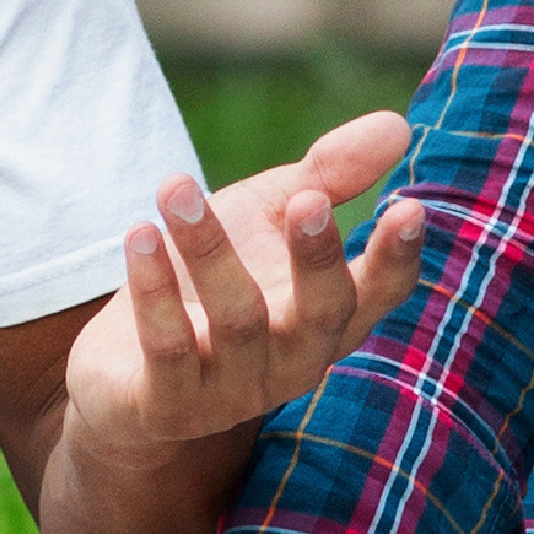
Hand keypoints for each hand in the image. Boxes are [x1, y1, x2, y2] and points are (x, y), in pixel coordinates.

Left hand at [66, 112, 430, 452]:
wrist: (125, 375)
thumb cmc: (211, 283)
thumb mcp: (266, 218)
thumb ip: (327, 177)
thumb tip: (399, 125)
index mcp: (328, 317)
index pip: (380, 294)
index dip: (397, 257)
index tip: (409, 206)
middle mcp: (294, 362)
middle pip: (323, 315)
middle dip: (317, 258)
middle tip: (308, 201)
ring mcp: (234, 392)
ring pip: (238, 320)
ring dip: (208, 249)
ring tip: (175, 188)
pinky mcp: (170, 409)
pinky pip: (168, 351)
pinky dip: (154, 292)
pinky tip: (139, 233)